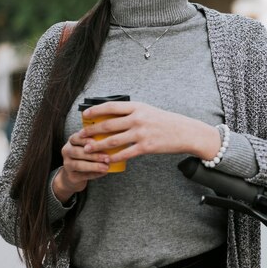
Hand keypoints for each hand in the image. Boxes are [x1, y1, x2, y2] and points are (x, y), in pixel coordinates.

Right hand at [52, 132, 110, 201]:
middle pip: (78, 152)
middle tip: (107, 157)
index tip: (99, 142)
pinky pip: (82, 175)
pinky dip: (94, 174)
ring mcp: (67, 164)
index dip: (87, 140)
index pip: (77, 137)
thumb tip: (114, 141)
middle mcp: (66, 151)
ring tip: (106, 167)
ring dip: (94, 166)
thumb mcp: (89, 146)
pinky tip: (103, 173)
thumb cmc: (87, 156)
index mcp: (72, 141)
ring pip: (79, 165)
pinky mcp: (71, 176)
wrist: (75, 175)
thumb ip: (98, 142)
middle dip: (94, 155)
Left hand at [79, 101, 220, 163]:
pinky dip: (114, 157)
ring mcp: (141, 133)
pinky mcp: (146, 146)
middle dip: (92, 131)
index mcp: (137, 107)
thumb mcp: (148, 111)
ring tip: (88, 149)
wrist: (185, 132)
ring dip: (98, 145)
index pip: (111, 107)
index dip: (95, 110)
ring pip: (113, 140)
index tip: (85, 114)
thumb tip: (113, 116)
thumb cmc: (166, 122)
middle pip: (108, 124)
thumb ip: (132, 113)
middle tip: (81, 135)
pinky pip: (125, 153)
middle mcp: (137, 118)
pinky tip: (106, 160)